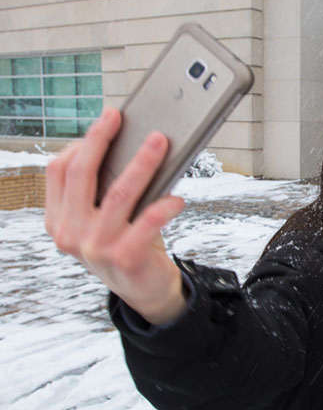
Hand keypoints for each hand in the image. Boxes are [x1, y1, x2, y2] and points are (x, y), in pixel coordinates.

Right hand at [45, 108, 186, 323]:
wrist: (146, 292)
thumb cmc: (128, 246)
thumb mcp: (104, 221)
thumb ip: (101, 192)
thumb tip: (125, 145)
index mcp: (58, 221)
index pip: (59, 171)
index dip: (82, 143)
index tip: (106, 122)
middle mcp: (70, 234)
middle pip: (82, 174)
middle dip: (102, 139)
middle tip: (119, 118)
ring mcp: (95, 247)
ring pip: (119, 192)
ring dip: (142, 162)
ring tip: (159, 143)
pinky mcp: (124, 257)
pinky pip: (148, 221)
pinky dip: (164, 205)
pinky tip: (177, 197)